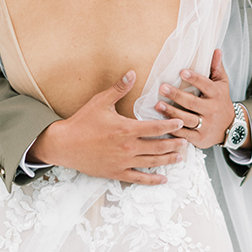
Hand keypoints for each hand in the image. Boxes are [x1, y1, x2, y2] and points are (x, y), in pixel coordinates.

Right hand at [27, 70, 186, 184]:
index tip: (182, 122)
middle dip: (174, 144)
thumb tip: (132, 72)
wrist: (64, 144)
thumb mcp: (100, 101)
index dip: (171, 125)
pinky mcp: (116, 172)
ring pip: (152, 162)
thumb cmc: (82, 122)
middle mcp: (127, 147)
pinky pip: (138, 178)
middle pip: (158, 147)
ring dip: (168, 160)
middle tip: (187, 141)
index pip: (155, 128)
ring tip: (181, 157)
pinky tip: (163, 179)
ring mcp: (123, 162)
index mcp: (126, 129)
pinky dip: (152, 179)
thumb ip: (119, 88)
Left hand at [155, 50, 247, 150]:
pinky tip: (161, 123)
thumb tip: (216, 50)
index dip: (194, 78)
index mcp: (217, 95)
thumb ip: (216, 67)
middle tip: (162, 87)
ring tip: (158, 105)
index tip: (181, 71)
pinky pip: (185, 134)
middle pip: (193, 103)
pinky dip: (173, 130)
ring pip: (187, 119)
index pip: (206, 85)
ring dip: (171, 113)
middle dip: (177, 95)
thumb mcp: (222, 84)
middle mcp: (212, 110)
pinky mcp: (200, 138)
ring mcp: (206, 125)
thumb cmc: (221, 101)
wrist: (230, 128)